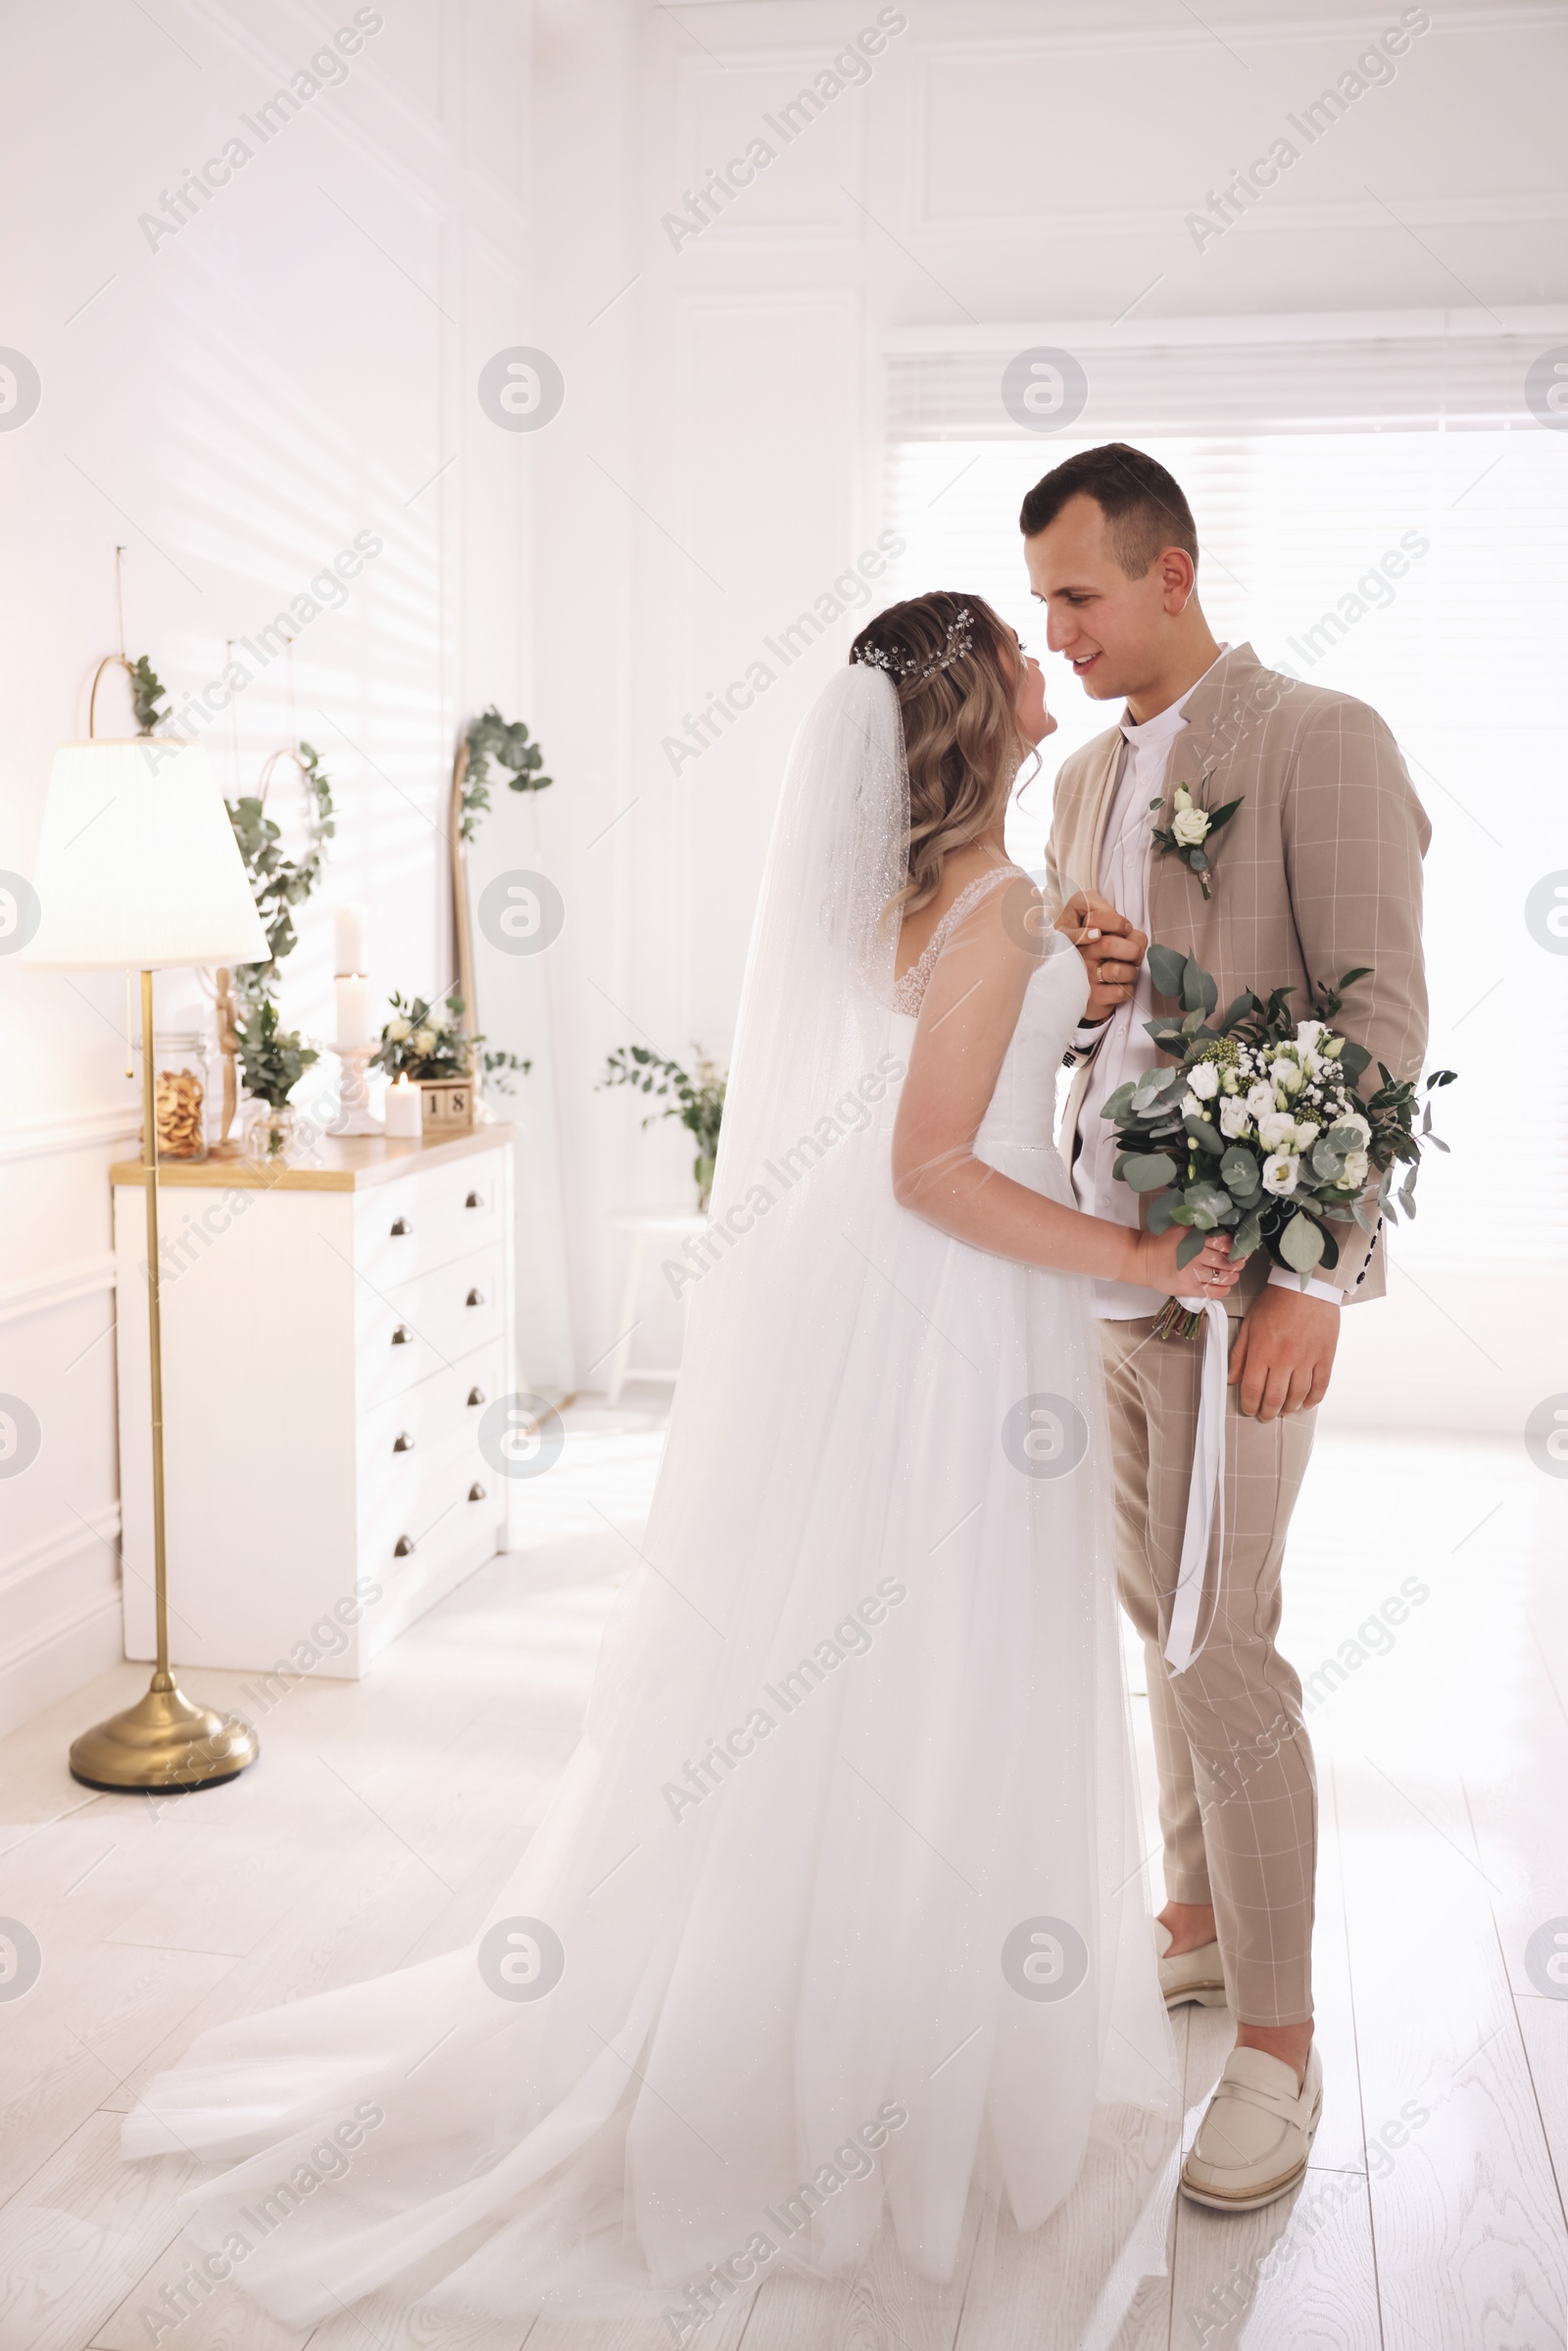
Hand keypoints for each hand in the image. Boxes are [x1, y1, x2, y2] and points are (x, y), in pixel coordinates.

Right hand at [1056, 890, 1146, 1019]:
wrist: (1074, 993)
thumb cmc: (1093, 958)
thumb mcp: (1093, 932)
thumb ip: (1108, 921)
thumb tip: (1129, 930)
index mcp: (1077, 935)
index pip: (1093, 919)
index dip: (1116, 922)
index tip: (1126, 929)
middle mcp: (1078, 955)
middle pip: (1109, 945)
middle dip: (1133, 949)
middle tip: (1134, 954)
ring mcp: (1084, 977)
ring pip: (1118, 971)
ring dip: (1131, 972)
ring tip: (1126, 972)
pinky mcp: (1093, 998)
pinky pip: (1120, 991)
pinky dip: (1128, 989)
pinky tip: (1120, 986)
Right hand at [1129, 1227, 1239, 1300]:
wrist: (1143, 1260)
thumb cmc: (1164, 1242)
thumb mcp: (1181, 1228)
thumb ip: (1200, 1228)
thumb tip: (1224, 1229)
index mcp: (1194, 1239)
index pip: (1224, 1242)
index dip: (1234, 1246)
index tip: (1238, 1248)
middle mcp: (1195, 1256)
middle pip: (1226, 1261)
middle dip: (1237, 1262)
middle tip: (1240, 1261)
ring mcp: (1192, 1274)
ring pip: (1223, 1277)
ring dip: (1233, 1276)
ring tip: (1233, 1273)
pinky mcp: (1189, 1288)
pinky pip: (1214, 1292)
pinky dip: (1224, 1289)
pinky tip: (1225, 1285)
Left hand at [1228, 1281, 1338, 1419]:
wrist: (1306, 1285)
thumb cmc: (1275, 1302)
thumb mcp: (1250, 1324)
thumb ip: (1240, 1354)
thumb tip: (1231, 1378)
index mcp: (1262, 1351)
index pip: (1253, 1389)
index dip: (1249, 1405)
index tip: (1249, 1409)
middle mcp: (1285, 1359)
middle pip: (1275, 1398)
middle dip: (1268, 1412)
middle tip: (1265, 1414)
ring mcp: (1307, 1359)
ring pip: (1298, 1396)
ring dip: (1289, 1408)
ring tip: (1284, 1410)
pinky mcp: (1326, 1356)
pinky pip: (1321, 1386)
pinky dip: (1313, 1399)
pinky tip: (1306, 1404)